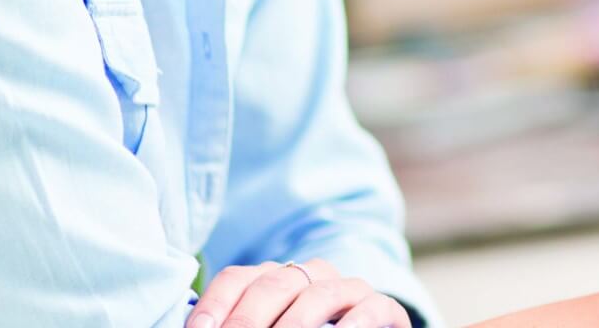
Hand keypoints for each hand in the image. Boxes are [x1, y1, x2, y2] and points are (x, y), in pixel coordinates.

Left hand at [188, 258, 411, 327]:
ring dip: (294, 324)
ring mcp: (348, 289)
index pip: (238, 278)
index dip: (216, 304)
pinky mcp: (382, 307)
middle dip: (248, 319)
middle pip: (273, 284)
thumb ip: (240, 326)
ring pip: (318, 294)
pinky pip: (369, 307)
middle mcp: (310, 276)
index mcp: (275, 280)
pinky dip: (352, 324)